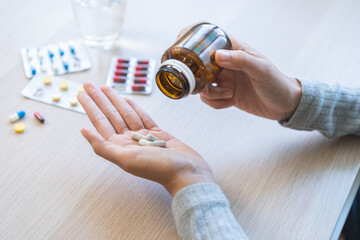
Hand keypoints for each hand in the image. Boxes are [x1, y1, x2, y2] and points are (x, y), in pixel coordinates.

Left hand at [78, 83, 213, 196]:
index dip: (91, 106)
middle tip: (88, 85)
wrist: (187, 173)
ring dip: (115, 100)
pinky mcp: (157, 133)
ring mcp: (143, 137)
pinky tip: (127, 100)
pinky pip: (142, 117)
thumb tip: (83, 131)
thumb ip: (103, 146)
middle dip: (100, 99)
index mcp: (119, 147)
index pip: (101, 122)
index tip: (82, 93)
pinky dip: (134, 107)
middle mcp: (129, 141)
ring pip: (126, 113)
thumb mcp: (126, 159)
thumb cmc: (158, 169)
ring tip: (105, 87)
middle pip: (111, 115)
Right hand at [178, 24, 301, 120]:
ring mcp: (224, 79)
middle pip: (199, 65)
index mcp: (235, 50)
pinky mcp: (224, 94)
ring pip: (202, 85)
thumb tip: (217, 55)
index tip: (181, 45)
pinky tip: (230, 102)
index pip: (210, 38)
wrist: (284, 106)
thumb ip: (240, 60)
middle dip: (198, 76)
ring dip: (210, 93)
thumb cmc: (276, 83)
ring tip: (228, 94)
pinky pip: (209, 99)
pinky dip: (216, 103)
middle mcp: (226, 63)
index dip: (194, 38)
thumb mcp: (261, 69)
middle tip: (206, 83)